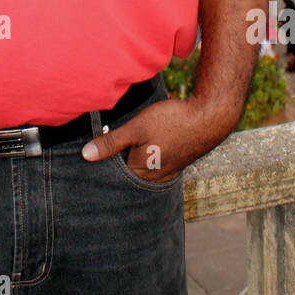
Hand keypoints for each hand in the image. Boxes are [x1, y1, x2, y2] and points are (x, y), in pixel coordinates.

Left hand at [81, 96, 235, 181]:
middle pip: (128, 171)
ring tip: (134, 140)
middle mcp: (154, 177)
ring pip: (142, 167)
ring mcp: (167, 171)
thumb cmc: (172, 121)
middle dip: (119, 159)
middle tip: (115, 142)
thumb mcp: (137, 128)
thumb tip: (86, 155)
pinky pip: (156, 164)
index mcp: (141, 171)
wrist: (209, 117)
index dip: (105, 158)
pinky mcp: (176, 163)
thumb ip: (112, 142)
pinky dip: (149, 156)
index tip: (98, 146)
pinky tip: (150, 143)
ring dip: (135, 156)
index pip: (114, 171)